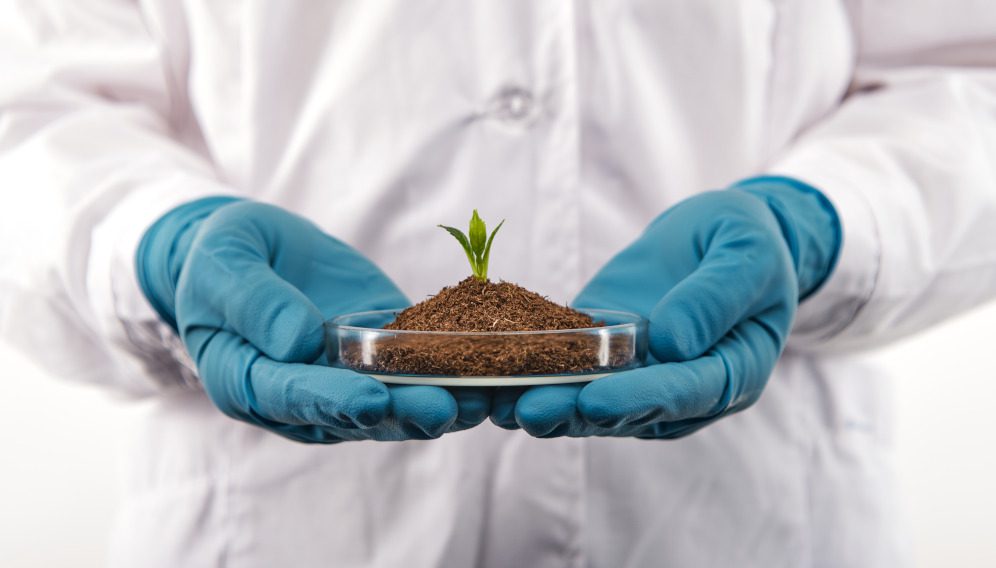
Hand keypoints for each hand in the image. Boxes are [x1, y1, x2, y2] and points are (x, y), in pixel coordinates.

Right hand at [137, 197, 489, 442]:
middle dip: (404, 411)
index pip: (294, 397)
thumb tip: (300, 341)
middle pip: (358, 414)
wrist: (252, 253)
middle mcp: (306, 397)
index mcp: (251, 384)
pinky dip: (457, 368)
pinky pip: (422, 364)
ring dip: (442, 400)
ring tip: (483, 398)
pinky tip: (496, 364)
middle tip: (446, 408)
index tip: (372, 402)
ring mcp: (350, 380)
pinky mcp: (386, 355)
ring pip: (400, 400)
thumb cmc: (221, 262)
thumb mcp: (222, 266)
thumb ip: (254, 302)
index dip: (335, 402)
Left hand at [490, 177, 840, 437]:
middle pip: (625, 409)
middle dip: (574, 411)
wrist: (722, 236)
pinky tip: (488, 369)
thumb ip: (717, 296)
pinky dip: (528, 369)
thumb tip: (672, 342)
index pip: (682, 393)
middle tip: (530, 411)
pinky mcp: (599, 353)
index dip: (638, 400)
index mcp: (729, 375)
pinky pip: (563, 363)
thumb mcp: (747, 254)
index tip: (595, 402)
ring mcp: (635, 376)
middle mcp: (678, 389)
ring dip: (541, 399)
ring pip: (585, 397)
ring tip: (496, 402)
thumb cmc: (750, 245)